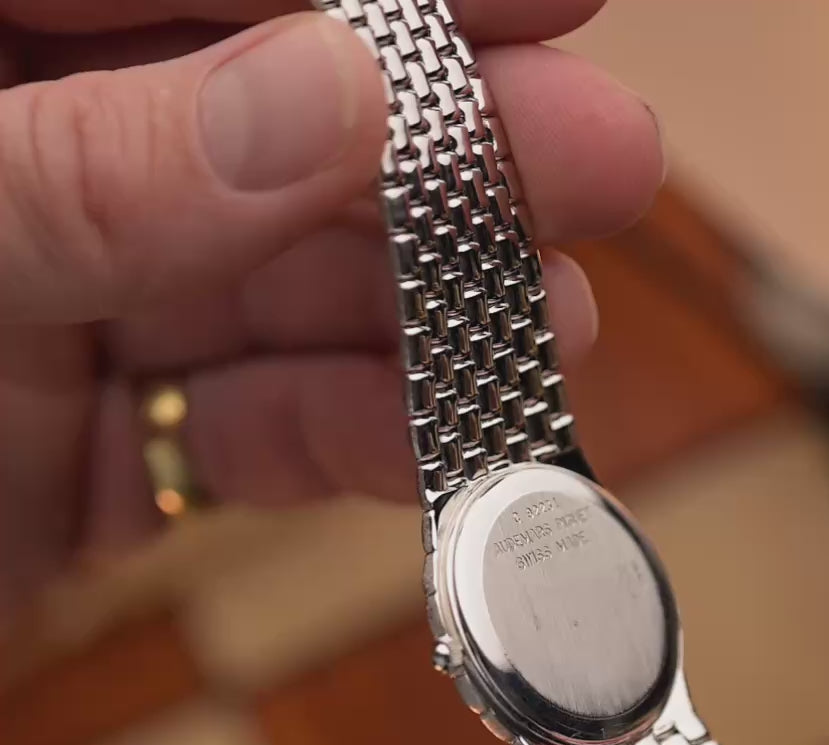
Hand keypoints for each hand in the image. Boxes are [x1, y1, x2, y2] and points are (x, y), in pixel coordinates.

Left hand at [0, 0, 661, 615]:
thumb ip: (118, 173)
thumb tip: (338, 92)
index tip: (548, 1)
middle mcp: (40, 178)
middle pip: (274, 134)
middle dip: (444, 156)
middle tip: (602, 157)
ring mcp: (81, 315)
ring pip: (289, 294)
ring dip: (429, 315)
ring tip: (554, 321)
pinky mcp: (116, 446)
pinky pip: (256, 428)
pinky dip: (356, 440)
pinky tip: (452, 436)